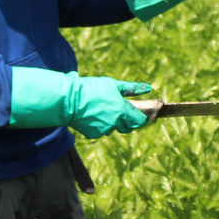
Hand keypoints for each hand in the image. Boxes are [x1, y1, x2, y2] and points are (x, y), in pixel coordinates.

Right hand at [9, 66, 150, 137]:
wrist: (70, 99)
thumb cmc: (92, 88)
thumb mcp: (113, 85)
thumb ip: (132, 88)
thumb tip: (148, 88)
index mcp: (123, 111)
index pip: (140, 121)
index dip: (141, 117)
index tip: (138, 112)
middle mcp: (115, 123)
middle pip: (128, 127)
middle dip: (127, 120)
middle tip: (120, 109)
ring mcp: (104, 130)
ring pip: (114, 128)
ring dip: (112, 122)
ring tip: (102, 109)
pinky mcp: (94, 134)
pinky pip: (101, 131)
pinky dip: (100, 125)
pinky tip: (93, 114)